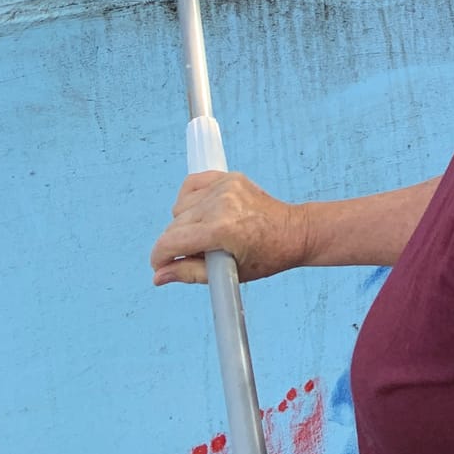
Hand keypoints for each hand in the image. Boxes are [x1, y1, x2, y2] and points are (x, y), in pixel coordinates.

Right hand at [152, 171, 311, 285]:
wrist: (295, 231)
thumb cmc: (267, 256)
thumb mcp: (229, 274)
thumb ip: (189, 273)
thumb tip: (159, 276)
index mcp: (221, 229)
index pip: (170, 242)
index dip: (160, 258)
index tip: (163, 266)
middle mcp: (220, 204)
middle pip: (173, 226)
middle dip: (175, 244)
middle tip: (197, 254)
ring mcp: (225, 187)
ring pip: (180, 207)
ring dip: (184, 222)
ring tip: (206, 234)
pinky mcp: (229, 177)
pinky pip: (192, 185)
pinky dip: (190, 199)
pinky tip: (203, 213)